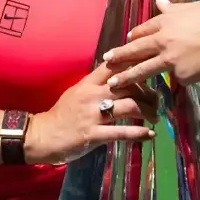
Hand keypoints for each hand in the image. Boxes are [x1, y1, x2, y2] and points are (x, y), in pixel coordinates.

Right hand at [26, 61, 155, 165]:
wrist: (41, 136)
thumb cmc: (62, 114)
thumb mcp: (78, 92)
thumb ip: (97, 83)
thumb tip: (121, 75)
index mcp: (89, 82)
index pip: (116, 66)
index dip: (136, 63)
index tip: (152, 65)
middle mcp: (93, 95)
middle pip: (129, 86)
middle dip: (148, 92)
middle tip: (158, 100)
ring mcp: (93, 115)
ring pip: (129, 106)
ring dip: (148, 111)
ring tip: (156, 116)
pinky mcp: (93, 135)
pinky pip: (121, 132)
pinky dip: (138, 133)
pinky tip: (150, 134)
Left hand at [104, 0, 199, 88]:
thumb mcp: (197, 7)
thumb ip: (174, 8)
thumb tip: (158, 0)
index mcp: (169, 20)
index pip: (144, 28)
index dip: (134, 35)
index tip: (126, 40)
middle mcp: (164, 39)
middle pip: (135, 49)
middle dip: (118, 56)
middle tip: (106, 60)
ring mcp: (170, 60)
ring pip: (142, 70)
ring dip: (125, 78)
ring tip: (112, 84)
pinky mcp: (179, 77)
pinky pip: (174, 79)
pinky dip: (175, 80)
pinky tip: (177, 83)